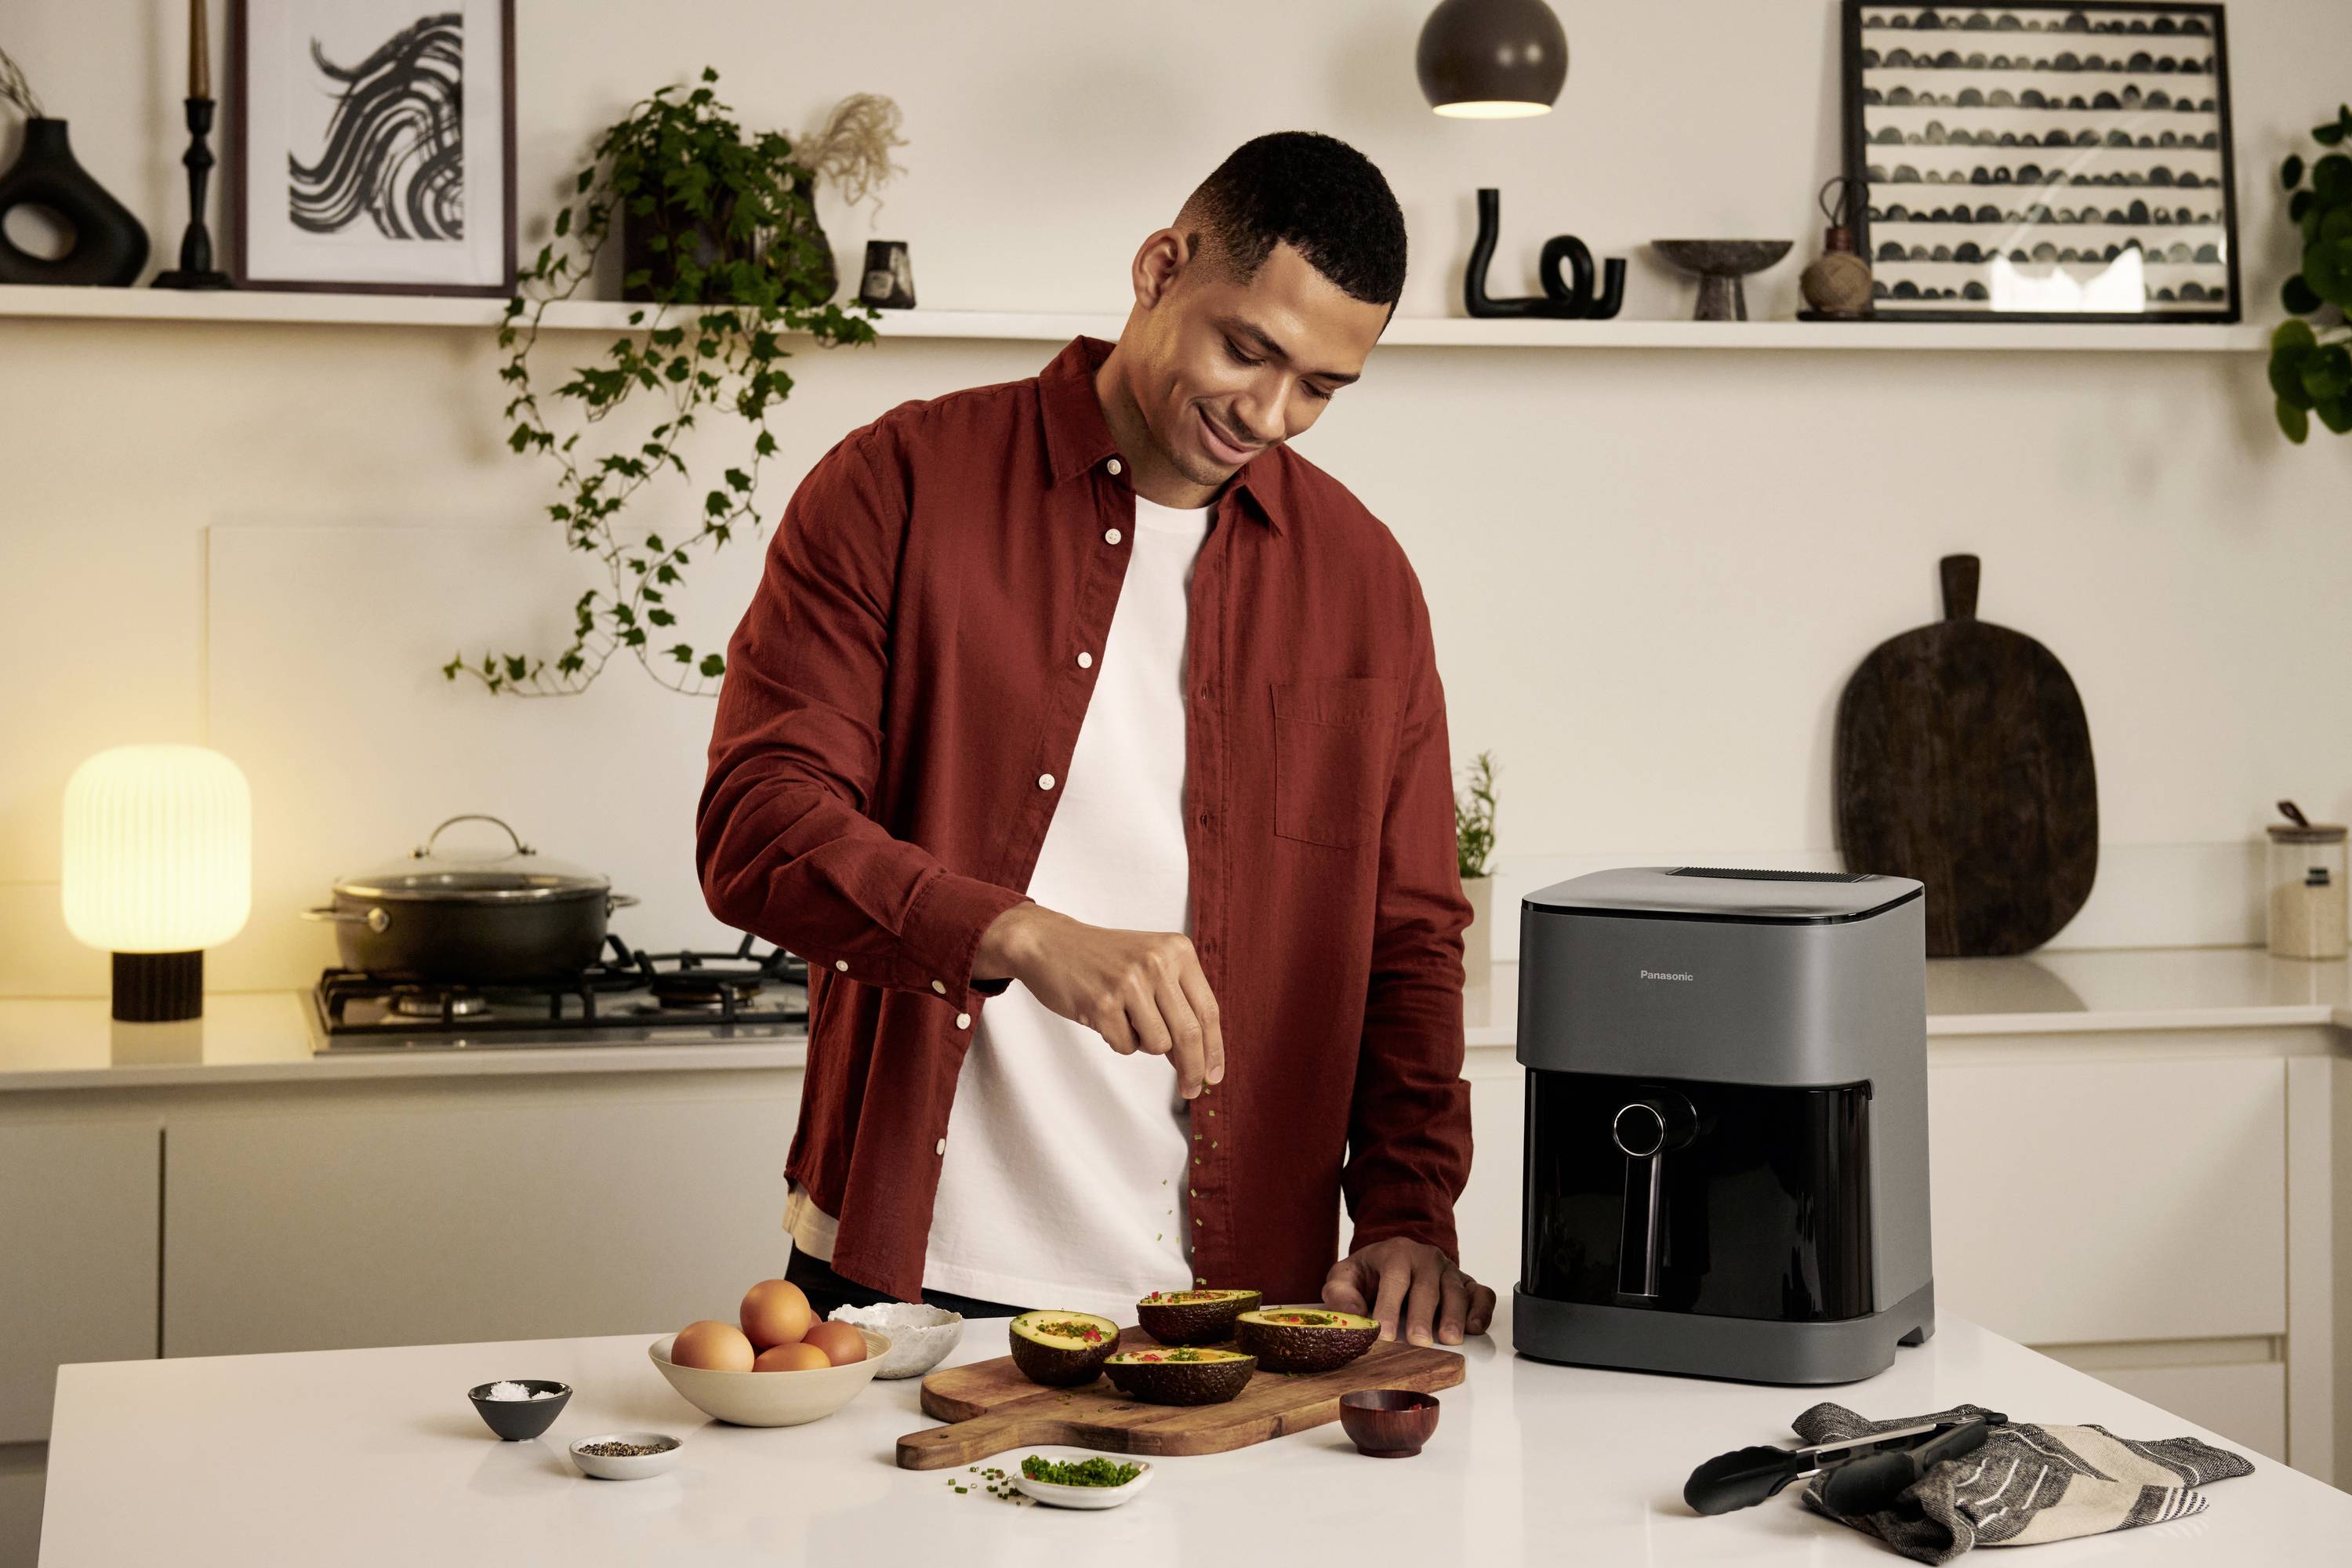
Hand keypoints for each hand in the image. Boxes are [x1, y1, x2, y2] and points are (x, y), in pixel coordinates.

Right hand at [975, 904, 1224, 1098]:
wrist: (1048, 942)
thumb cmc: (1103, 959)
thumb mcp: (1150, 963)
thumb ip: (1177, 1002)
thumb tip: (1199, 1059)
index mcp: (1177, 949)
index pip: (1207, 1010)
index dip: (1215, 1049)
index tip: (1214, 1076)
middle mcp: (1157, 962)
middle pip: (1188, 1033)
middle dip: (1192, 1068)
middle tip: (1191, 1089)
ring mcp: (1129, 982)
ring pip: (1157, 1044)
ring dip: (1143, 1043)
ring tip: (1124, 1017)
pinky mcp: (1102, 1003)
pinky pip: (1125, 1046)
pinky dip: (1117, 1040)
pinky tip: (1103, 1015)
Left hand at [1322, 1238, 1494, 1347]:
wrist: (1396, 1259)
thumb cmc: (1371, 1273)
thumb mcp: (1346, 1276)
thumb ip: (1339, 1291)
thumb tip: (1351, 1311)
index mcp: (1396, 1254)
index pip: (1394, 1279)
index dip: (1389, 1307)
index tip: (1385, 1334)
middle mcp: (1426, 1259)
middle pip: (1427, 1287)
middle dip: (1423, 1316)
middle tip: (1419, 1342)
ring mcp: (1449, 1271)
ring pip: (1456, 1291)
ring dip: (1454, 1315)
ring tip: (1449, 1339)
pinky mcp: (1467, 1283)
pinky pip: (1481, 1293)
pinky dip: (1482, 1310)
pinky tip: (1473, 1328)